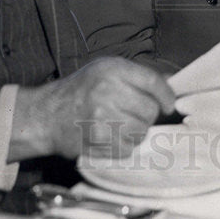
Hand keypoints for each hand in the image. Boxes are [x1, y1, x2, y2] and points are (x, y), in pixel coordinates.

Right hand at [10, 57, 175, 161]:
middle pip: (149, 111)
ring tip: (120, 125)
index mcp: (112, 70)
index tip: (169, 105)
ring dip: (136, 133)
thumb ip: (137, 76)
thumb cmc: (82, 90)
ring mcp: (100, 117)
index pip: (152, 81)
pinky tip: (111, 137)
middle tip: (132, 114)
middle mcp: (106, 91)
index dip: (166, 95)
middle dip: (146, 116)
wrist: (48, 114)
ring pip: (141, 132)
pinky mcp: (95, 140)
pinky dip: (123, 147)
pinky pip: (127, 149)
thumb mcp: (107, 70)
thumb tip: (171, 84)